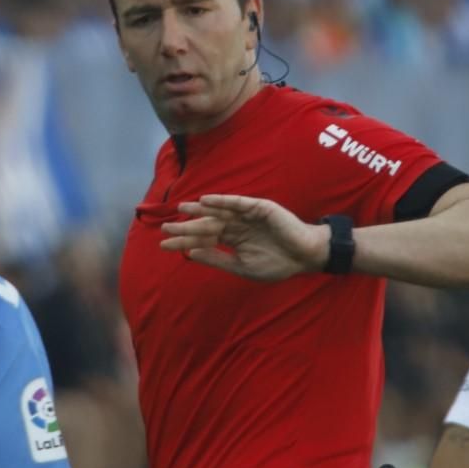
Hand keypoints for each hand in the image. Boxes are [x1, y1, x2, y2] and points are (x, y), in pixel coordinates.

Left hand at [158, 195, 325, 281]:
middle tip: (164, 228)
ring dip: (199, 210)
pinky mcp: (259, 207)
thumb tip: (191, 254)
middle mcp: (236, 225)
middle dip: (186, 227)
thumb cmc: (278, 264)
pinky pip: (237, 203)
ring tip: (180, 209)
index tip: (164, 245)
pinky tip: (205, 201)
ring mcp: (247, 215)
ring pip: (218, 211)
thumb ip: (218, 259)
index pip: (204, 239)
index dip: (185, 241)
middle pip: (206, 225)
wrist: (305, 257)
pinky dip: (221, 201)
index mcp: (232, 240)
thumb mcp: (243, 266)